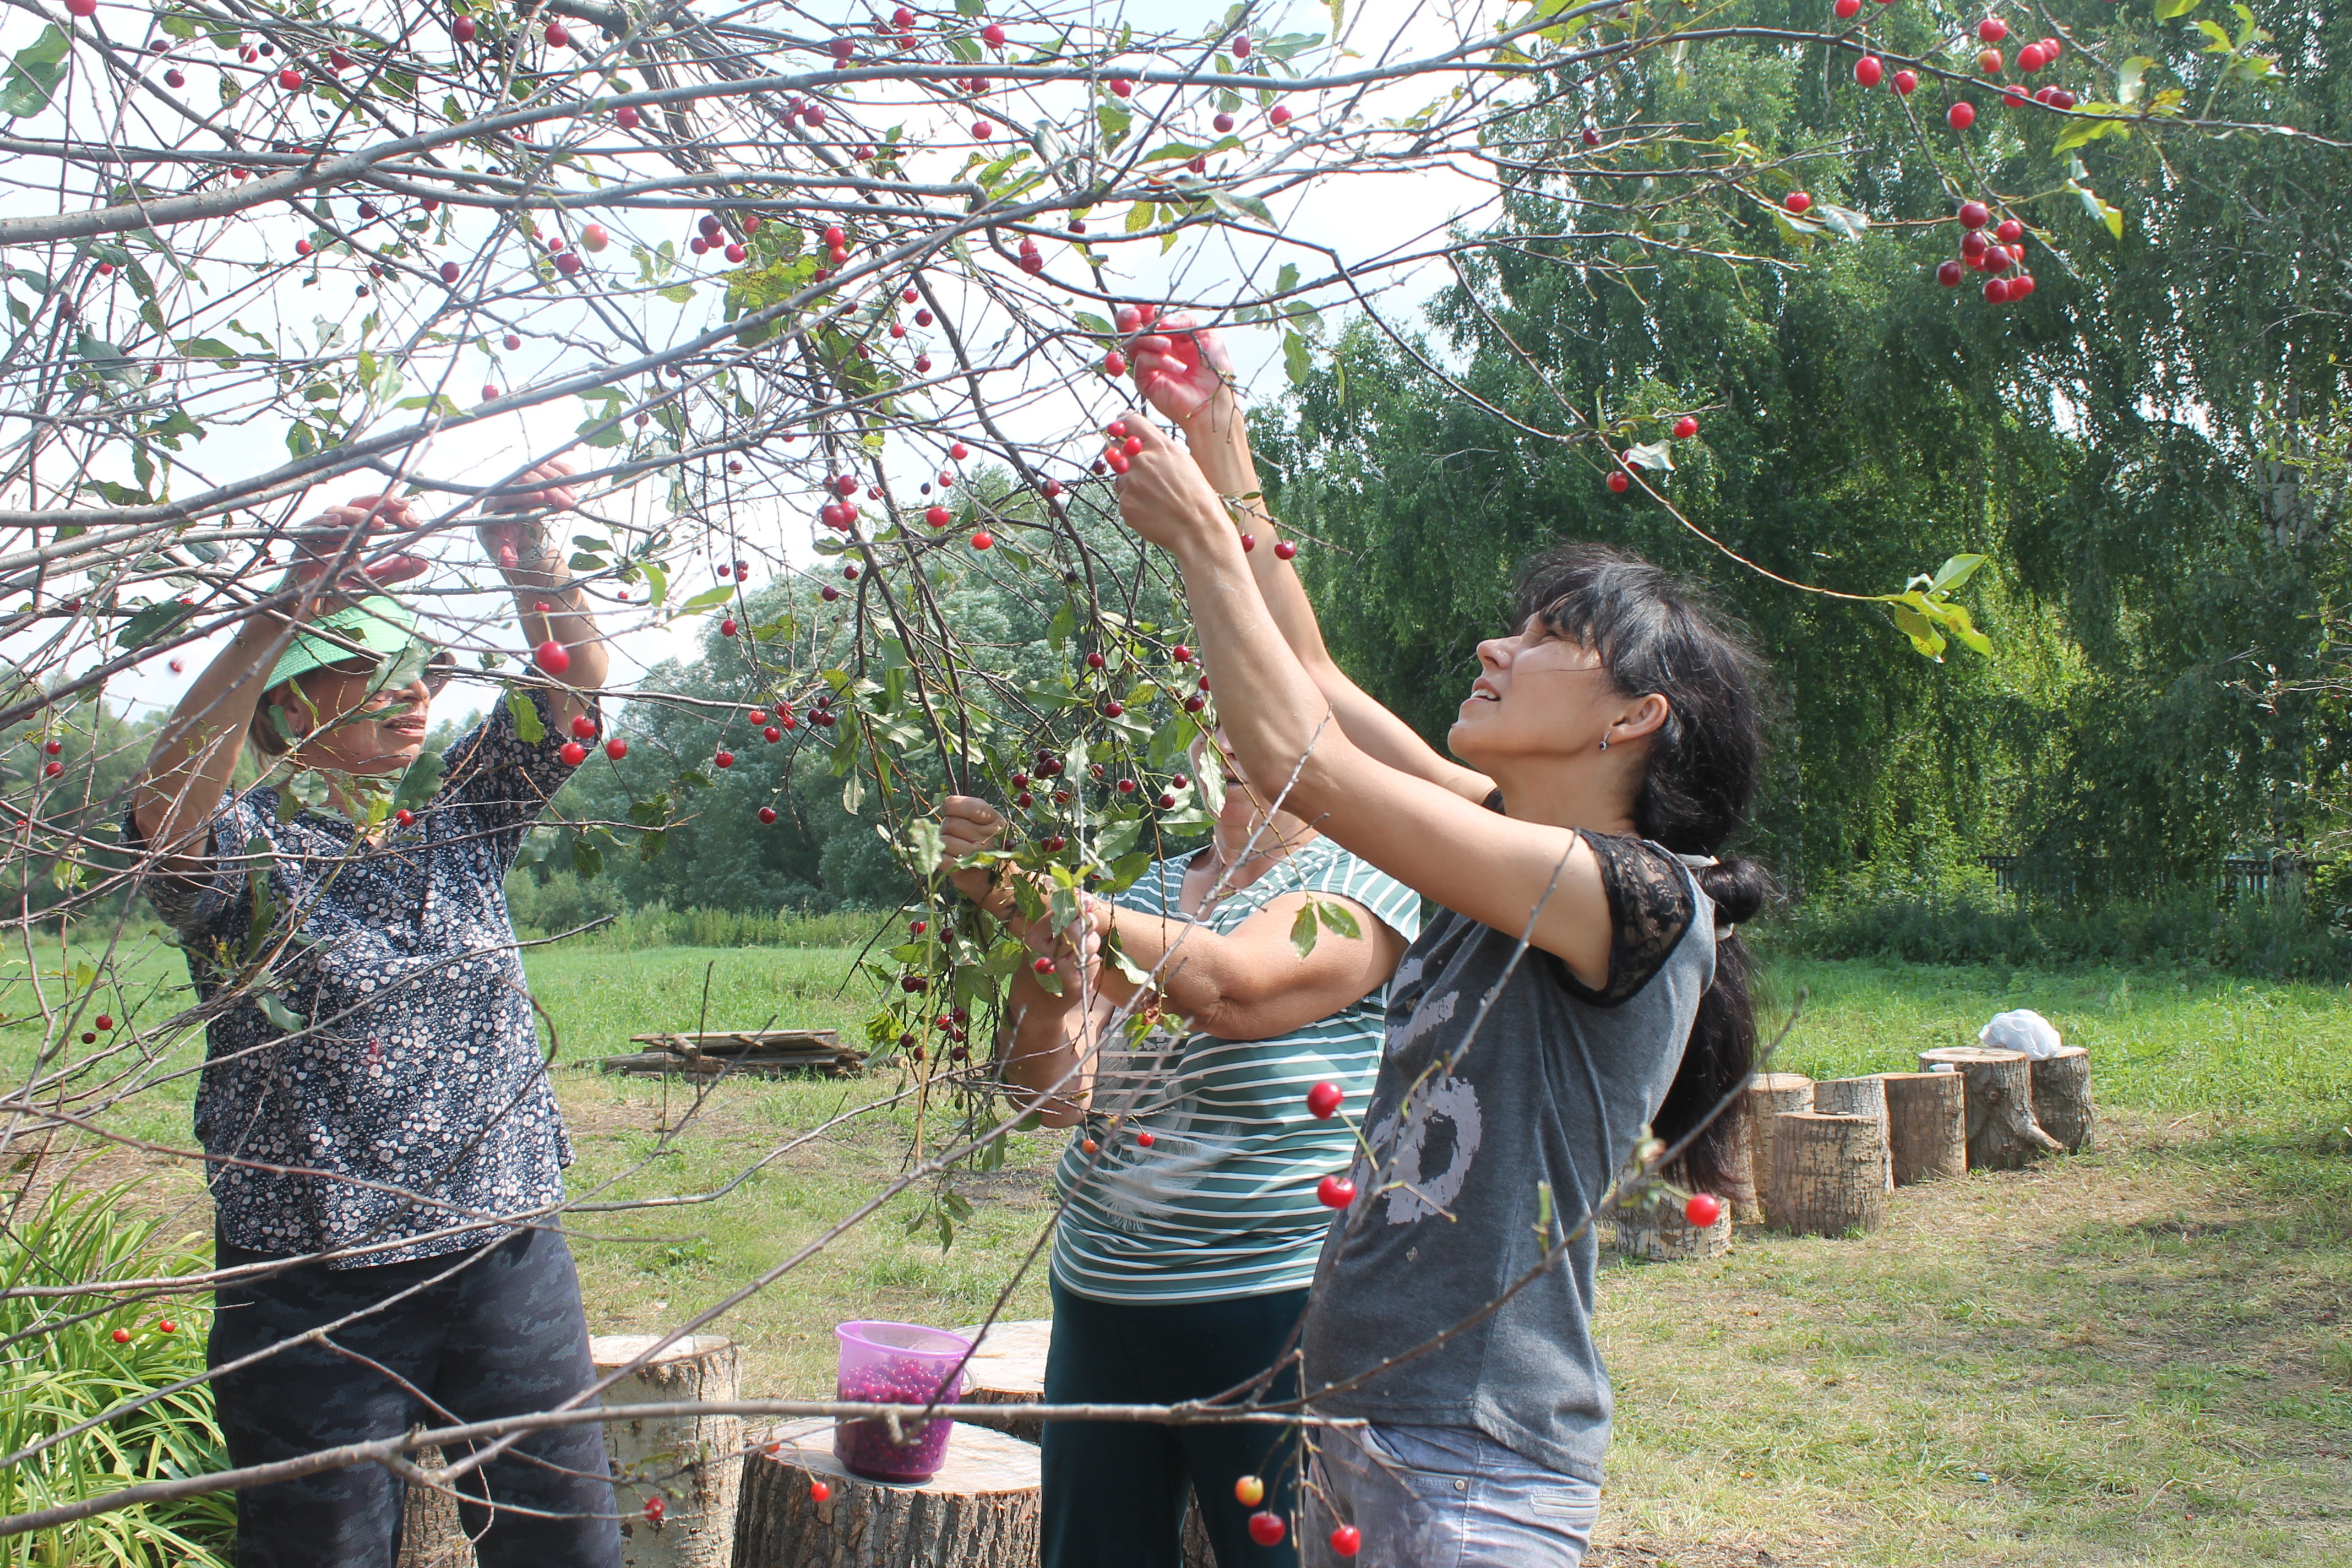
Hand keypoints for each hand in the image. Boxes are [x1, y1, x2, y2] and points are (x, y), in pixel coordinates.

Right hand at [283, 495, 428, 597]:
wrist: (307, 610)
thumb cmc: (335, 592)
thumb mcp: (370, 582)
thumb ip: (393, 572)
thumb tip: (425, 563)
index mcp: (356, 536)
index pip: (375, 513)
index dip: (393, 510)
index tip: (413, 518)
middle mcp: (339, 532)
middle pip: (357, 505)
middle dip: (379, 502)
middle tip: (401, 506)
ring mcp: (320, 536)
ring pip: (335, 512)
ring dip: (356, 512)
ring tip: (377, 520)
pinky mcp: (302, 545)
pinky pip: (310, 528)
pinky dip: (322, 522)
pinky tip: (336, 522)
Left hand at [477, 459, 580, 574]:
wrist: (510, 526)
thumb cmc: (503, 535)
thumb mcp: (502, 546)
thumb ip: (504, 553)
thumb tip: (509, 562)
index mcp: (495, 502)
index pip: (509, 492)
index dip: (525, 493)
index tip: (541, 498)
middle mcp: (508, 486)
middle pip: (527, 478)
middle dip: (549, 489)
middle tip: (568, 502)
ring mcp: (524, 479)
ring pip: (540, 469)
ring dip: (558, 480)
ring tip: (573, 497)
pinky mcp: (537, 476)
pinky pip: (550, 467)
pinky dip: (563, 472)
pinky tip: (573, 481)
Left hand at [938, 794, 1008, 906]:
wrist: (1000, 883)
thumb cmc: (990, 848)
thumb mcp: (989, 824)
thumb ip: (970, 810)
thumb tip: (946, 803)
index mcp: (995, 821)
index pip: (967, 806)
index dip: (952, 806)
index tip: (949, 810)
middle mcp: (989, 837)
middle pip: (950, 823)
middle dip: (947, 828)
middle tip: (956, 835)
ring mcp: (977, 855)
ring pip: (943, 840)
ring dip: (943, 844)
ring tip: (956, 849)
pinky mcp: (964, 871)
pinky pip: (940, 857)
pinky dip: (941, 858)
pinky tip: (952, 859)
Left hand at [1110, 410, 1228, 553]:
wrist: (1198, 528)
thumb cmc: (1196, 495)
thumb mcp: (1182, 460)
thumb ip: (1158, 448)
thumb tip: (1134, 439)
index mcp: (1159, 445)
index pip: (1129, 420)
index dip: (1122, 424)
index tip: (1120, 429)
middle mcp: (1142, 460)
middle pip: (1114, 447)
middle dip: (1120, 455)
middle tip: (1136, 469)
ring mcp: (1131, 482)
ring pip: (1118, 477)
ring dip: (1129, 484)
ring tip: (1154, 497)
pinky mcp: (1125, 504)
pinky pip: (1123, 499)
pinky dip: (1133, 504)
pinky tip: (1151, 510)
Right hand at [1121, 308, 1234, 426]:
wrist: (1216, 400)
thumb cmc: (1214, 370)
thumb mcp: (1207, 334)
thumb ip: (1186, 320)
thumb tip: (1162, 321)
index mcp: (1169, 334)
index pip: (1146, 317)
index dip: (1142, 309)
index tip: (1147, 306)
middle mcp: (1156, 348)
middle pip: (1129, 329)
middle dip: (1128, 319)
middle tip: (1137, 315)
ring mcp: (1149, 365)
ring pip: (1133, 344)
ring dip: (1149, 340)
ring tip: (1168, 345)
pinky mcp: (1145, 381)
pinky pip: (1141, 364)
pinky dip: (1158, 360)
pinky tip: (1178, 367)